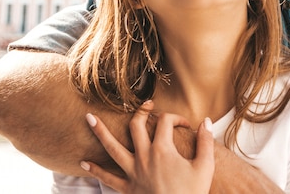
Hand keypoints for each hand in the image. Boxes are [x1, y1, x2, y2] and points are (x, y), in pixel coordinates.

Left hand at [81, 100, 214, 193]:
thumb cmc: (192, 193)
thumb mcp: (205, 166)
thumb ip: (206, 141)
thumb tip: (206, 121)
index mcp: (163, 150)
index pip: (166, 121)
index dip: (177, 118)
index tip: (186, 125)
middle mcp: (144, 157)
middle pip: (136, 126)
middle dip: (140, 112)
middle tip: (145, 105)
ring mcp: (133, 172)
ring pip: (113, 148)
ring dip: (100, 132)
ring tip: (88, 119)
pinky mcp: (127, 189)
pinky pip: (107, 178)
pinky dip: (95, 170)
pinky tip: (83, 164)